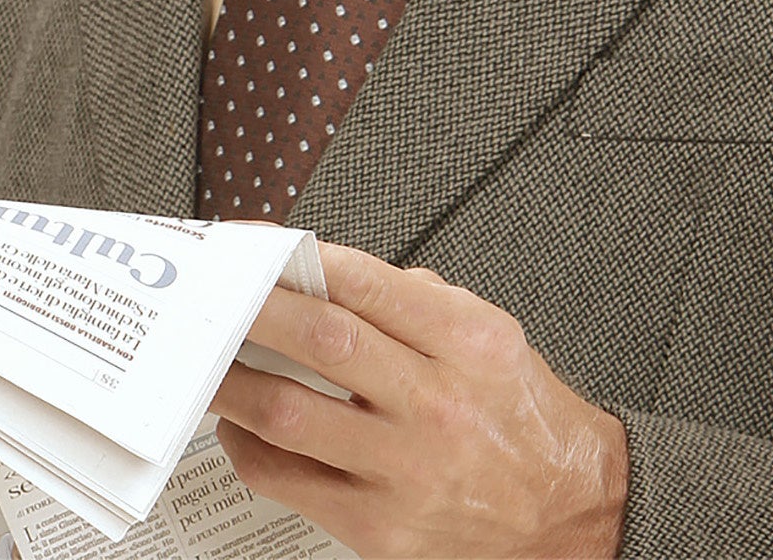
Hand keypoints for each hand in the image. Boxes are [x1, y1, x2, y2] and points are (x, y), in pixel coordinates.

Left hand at [211, 243, 627, 558]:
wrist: (569, 511)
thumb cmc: (524, 418)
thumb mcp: (491, 333)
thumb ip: (416, 301)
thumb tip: (331, 279)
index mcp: (465, 339)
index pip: (365, 282)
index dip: (300, 259)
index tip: (256, 246)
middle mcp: (435, 401)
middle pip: (321, 339)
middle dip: (252, 309)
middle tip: (208, 293)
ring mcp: (403, 468)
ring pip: (290, 413)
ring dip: (231, 382)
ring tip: (203, 362)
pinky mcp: (378, 526)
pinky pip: (290, 481)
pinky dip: (251, 448)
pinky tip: (240, 427)